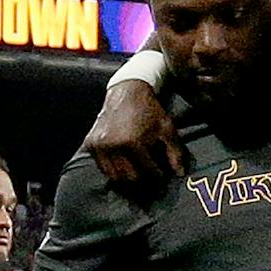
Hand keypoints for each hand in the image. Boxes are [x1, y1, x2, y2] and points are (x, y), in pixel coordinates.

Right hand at [84, 81, 186, 199]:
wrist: (127, 91)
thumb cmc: (150, 110)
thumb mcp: (167, 129)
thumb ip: (175, 153)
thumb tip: (180, 174)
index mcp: (132, 142)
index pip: (147, 172)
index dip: (158, 176)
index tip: (162, 174)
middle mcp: (113, 144)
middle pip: (130, 178)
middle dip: (142, 179)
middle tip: (149, 176)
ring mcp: (100, 145)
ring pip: (114, 176)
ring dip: (127, 178)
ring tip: (137, 172)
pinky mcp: (91, 144)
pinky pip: (102, 167)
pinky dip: (113, 170)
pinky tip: (124, 165)